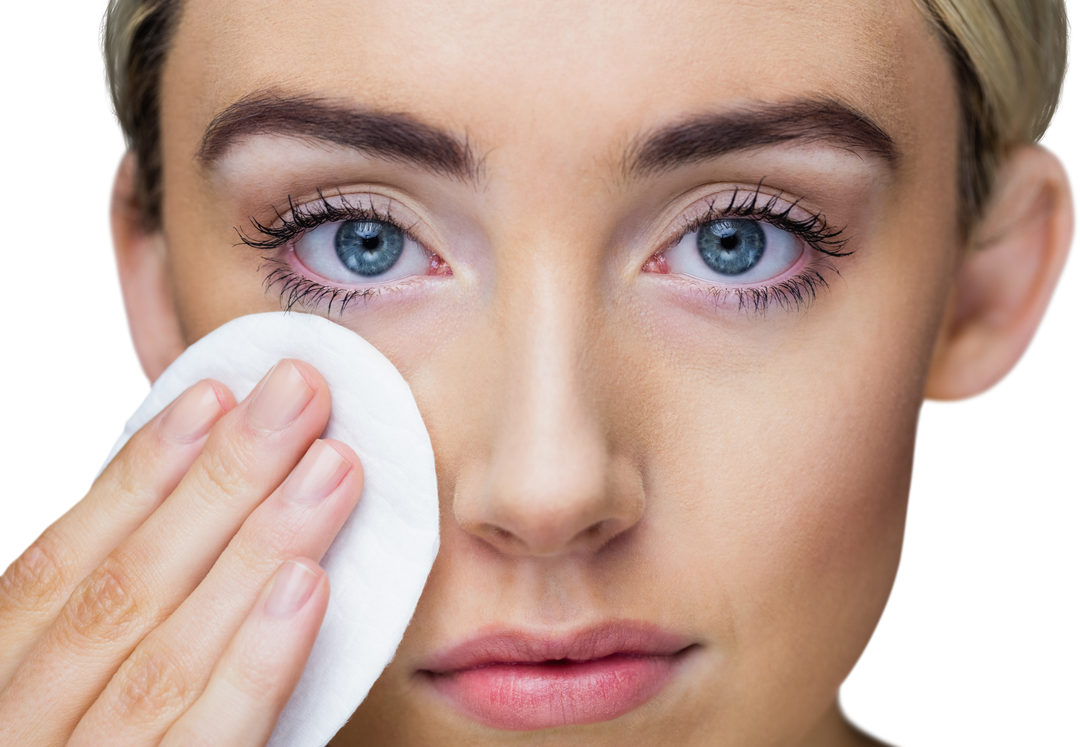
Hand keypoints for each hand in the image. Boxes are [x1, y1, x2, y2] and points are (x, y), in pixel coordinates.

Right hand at [0, 360, 362, 745]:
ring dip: (255, 544)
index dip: (137, 475)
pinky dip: (256, 658)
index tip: (213, 395)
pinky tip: (305, 584)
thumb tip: (204, 498)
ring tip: (329, 466)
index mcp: (4, 693)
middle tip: (299, 393)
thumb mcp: (85, 700)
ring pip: (167, 652)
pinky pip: (210, 739)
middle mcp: (24, 735)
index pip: (56, 569)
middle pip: (123, 590)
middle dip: (218, 479)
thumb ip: (126, 625)